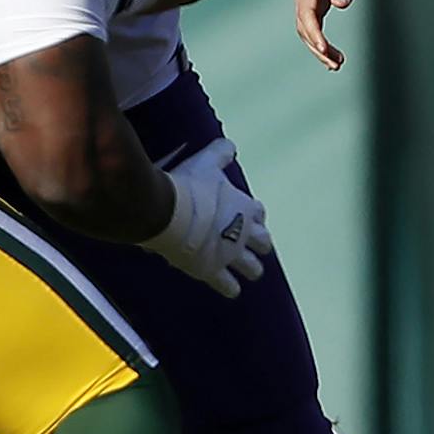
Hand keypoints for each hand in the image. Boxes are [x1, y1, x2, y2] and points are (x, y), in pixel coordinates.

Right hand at [141, 137, 273, 296]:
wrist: (169, 212)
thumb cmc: (189, 185)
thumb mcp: (206, 162)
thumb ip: (220, 153)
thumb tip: (230, 145)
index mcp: (246, 206)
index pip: (260, 213)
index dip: (256, 216)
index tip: (251, 218)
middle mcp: (244, 232)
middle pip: (264, 242)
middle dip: (260, 244)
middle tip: (253, 245)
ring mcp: (230, 254)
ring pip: (252, 268)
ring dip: (251, 268)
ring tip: (250, 271)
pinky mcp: (212, 271)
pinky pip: (228, 285)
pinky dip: (230, 287)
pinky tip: (231, 289)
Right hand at [293, 0, 374, 71]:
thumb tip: (340, 4)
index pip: (306, 11)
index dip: (314, 33)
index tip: (324, 48)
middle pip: (303, 24)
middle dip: (316, 46)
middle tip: (334, 64)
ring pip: (307, 27)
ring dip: (318, 47)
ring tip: (336, 64)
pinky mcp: (316, 0)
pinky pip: (314, 24)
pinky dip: (321, 40)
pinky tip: (332, 55)